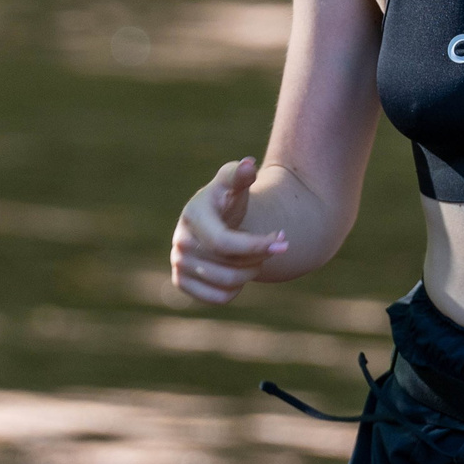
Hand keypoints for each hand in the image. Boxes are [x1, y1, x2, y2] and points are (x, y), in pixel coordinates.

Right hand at [171, 157, 288, 303]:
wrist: (215, 217)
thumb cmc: (228, 197)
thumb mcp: (234, 182)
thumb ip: (241, 174)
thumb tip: (248, 165)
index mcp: (193, 216)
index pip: (225, 243)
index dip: (256, 246)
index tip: (284, 243)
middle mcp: (181, 242)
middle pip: (229, 267)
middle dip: (257, 258)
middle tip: (270, 246)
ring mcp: (178, 264)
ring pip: (226, 284)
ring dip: (249, 273)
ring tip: (255, 258)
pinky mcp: (181, 282)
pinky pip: (218, 298)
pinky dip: (235, 289)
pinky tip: (240, 271)